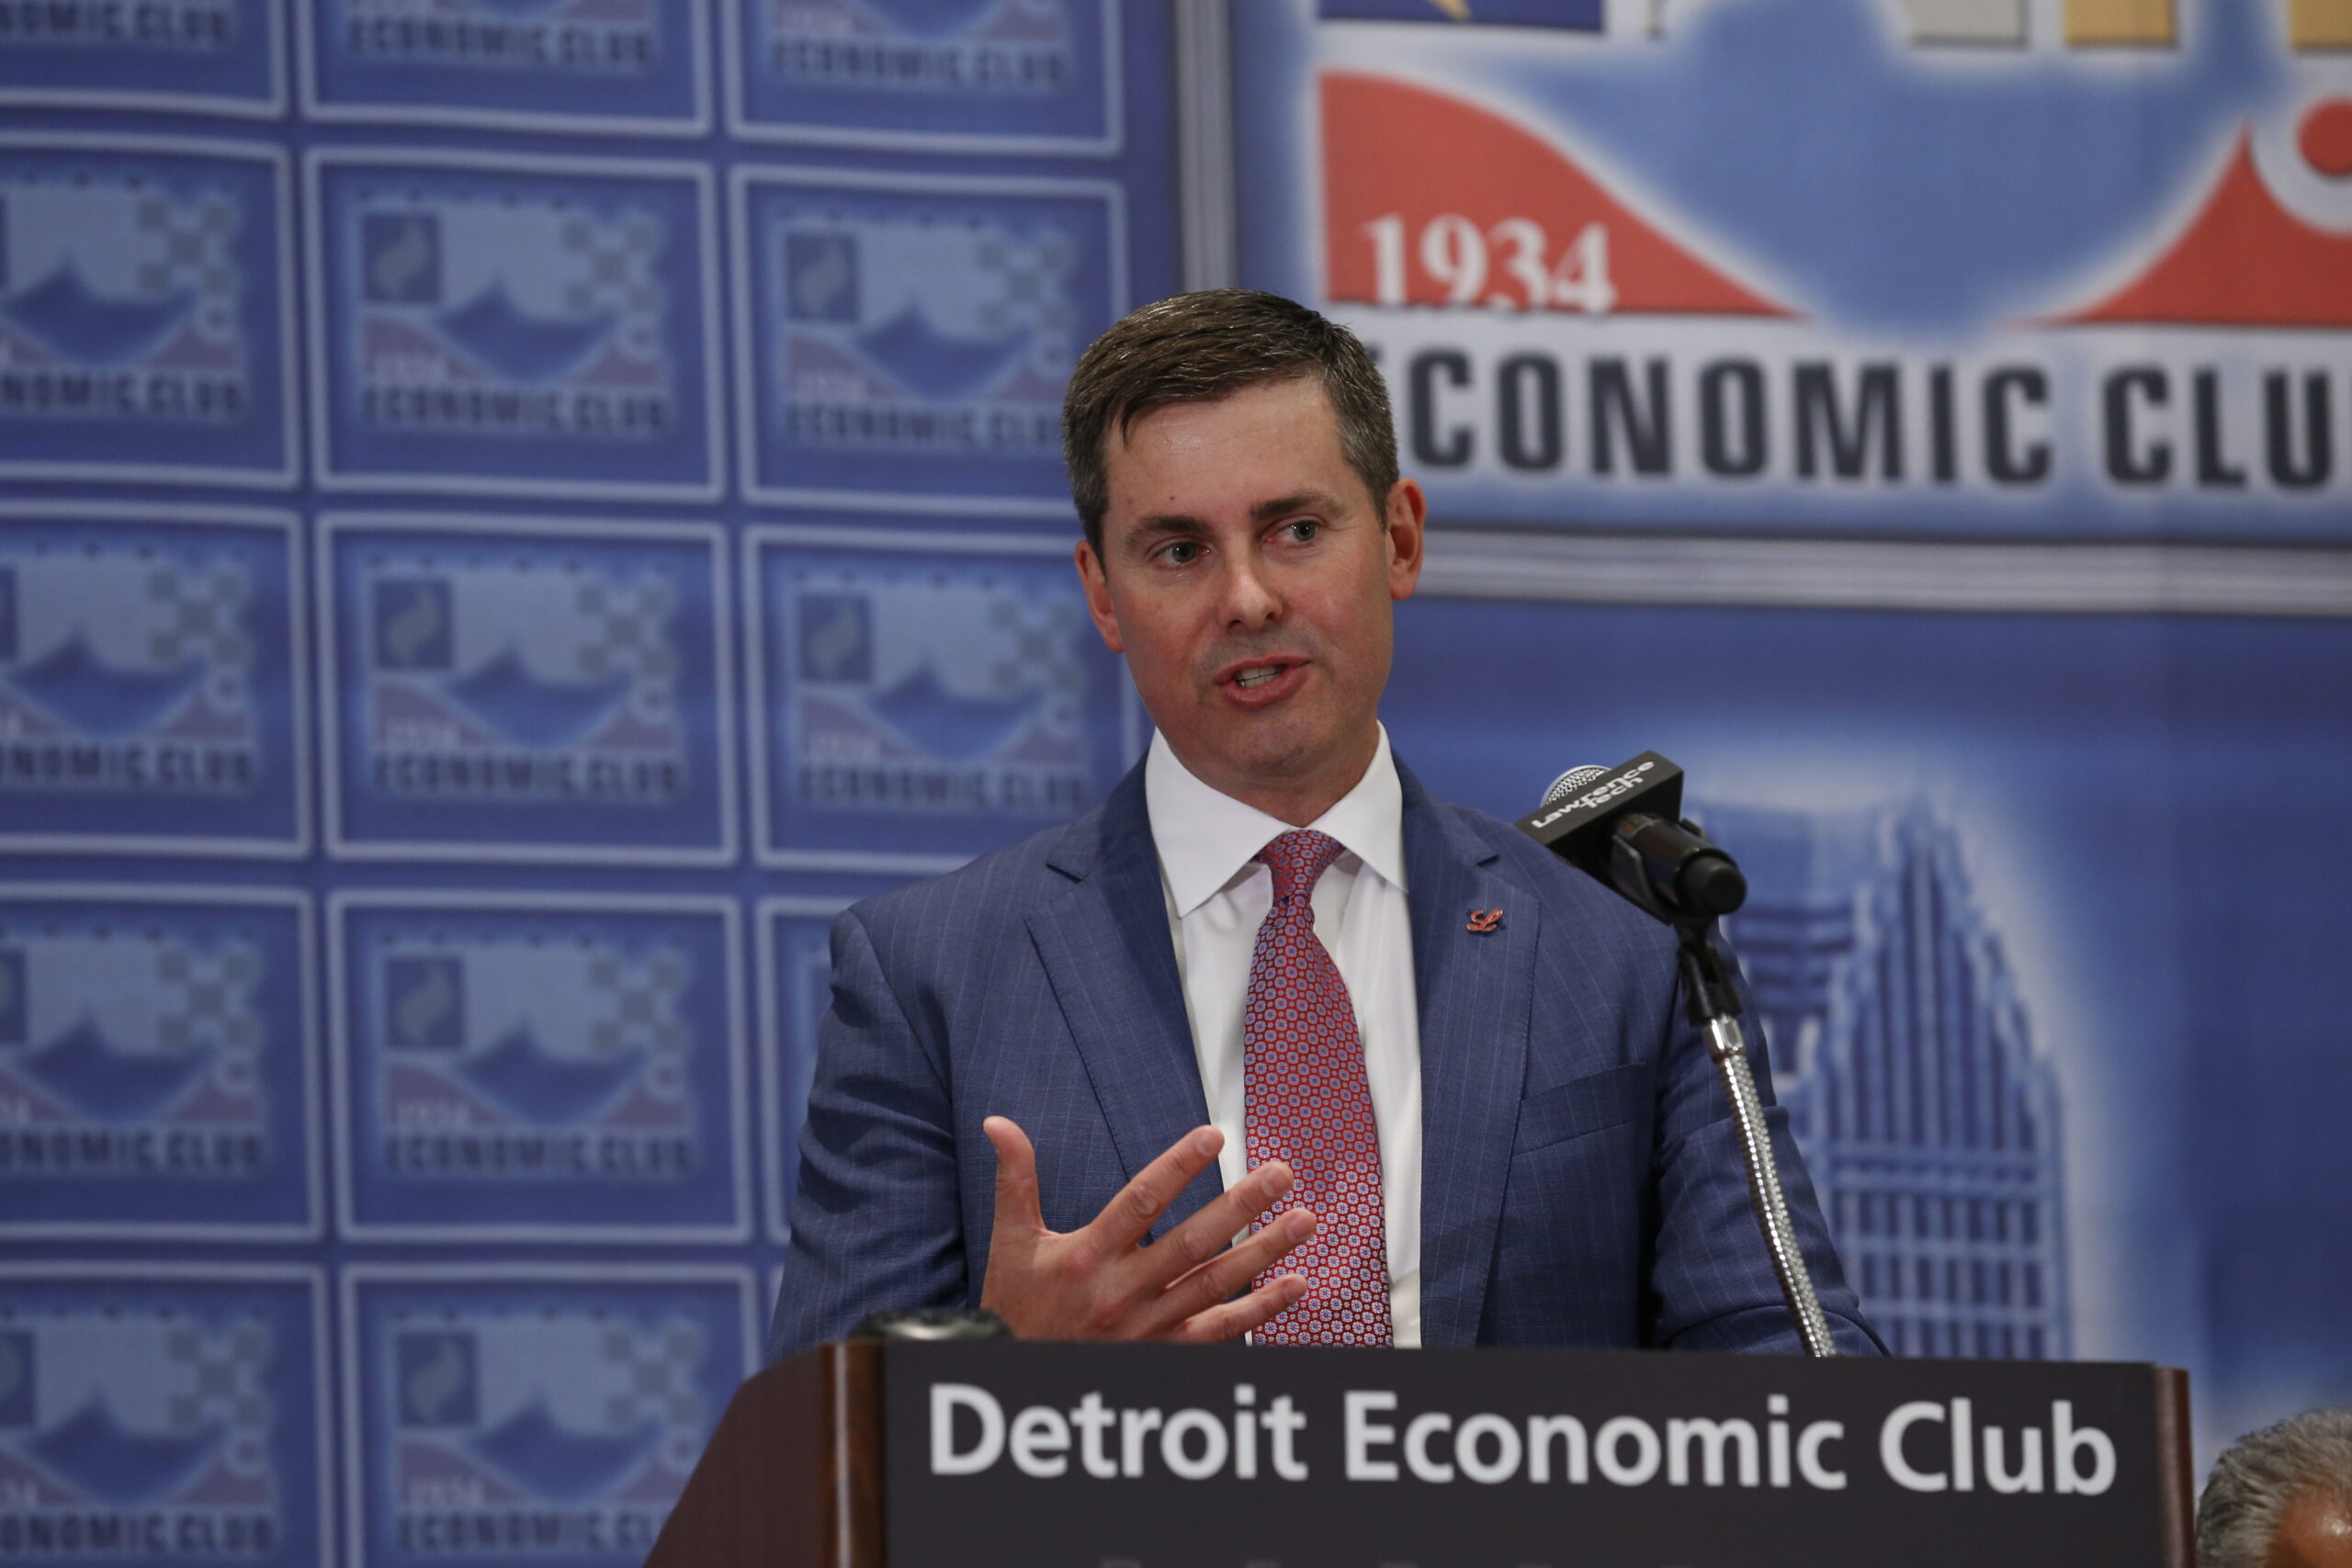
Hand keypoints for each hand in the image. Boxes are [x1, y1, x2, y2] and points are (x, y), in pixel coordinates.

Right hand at [978, 1118, 1314, 1341]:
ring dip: (1265, 1251)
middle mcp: (1124, 1291)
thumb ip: (1015, 1178)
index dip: (1178, 1167)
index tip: (1213, 1136)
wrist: (1018, 1375)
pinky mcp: (1166, 1352)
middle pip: (1193, 1242)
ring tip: (1304, 1221)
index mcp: (1089, 1256)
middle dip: (1241, 1205)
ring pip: (1217, 1283)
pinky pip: (1222, 1331)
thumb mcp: (1011, 1241)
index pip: (1141, 1202)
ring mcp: (1150, 1325)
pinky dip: (1262, 1310)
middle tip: (1280, 1174)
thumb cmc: (1016, 1305)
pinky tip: (1295, 1285)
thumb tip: (999, 1124)